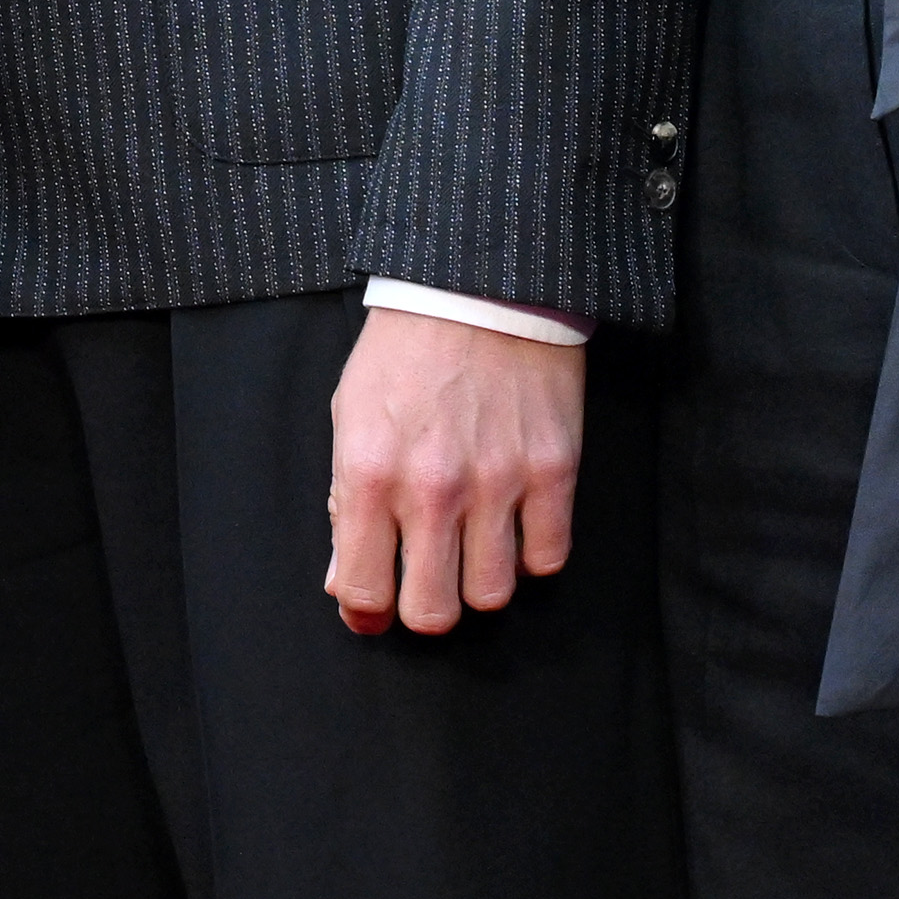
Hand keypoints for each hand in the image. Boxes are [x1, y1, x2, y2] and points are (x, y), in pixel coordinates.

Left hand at [325, 309, 581, 632]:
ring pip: (494, 595)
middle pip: (434, 612)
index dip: (366, 612)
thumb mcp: (350, 415)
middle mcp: (433, 487)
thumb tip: (347, 583)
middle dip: (425, 608)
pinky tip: (512, 524)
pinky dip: (529, 554)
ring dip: (479, 581)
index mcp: (369, 472)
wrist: (476, 286)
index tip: (373, 606)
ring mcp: (498, 482)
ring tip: (469, 545)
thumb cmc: (403, 351)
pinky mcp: (554, 471)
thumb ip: (345, 502)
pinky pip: (547, 559)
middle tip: (424, 582)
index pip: (364, 589)